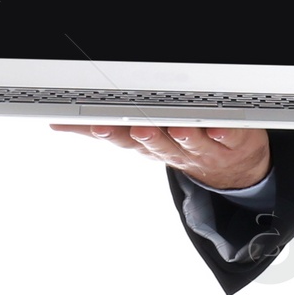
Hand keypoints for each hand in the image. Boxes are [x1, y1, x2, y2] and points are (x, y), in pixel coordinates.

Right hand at [49, 123, 270, 190]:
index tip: (96, 125)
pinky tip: (220, 127)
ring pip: (190, 142)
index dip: (109, 134)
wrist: (233, 171)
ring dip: (183, 136)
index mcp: (148, 146)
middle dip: (145, 137)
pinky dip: (225, 133)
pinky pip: (229, 137)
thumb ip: (106, 129)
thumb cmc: (181, 147)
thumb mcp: (140, 142)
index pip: (123, 139)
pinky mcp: (233, 141)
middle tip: (136, 128)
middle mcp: (173, 149)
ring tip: (176, 128)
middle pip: (156, 143)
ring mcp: (203, 148)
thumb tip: (61, 123)